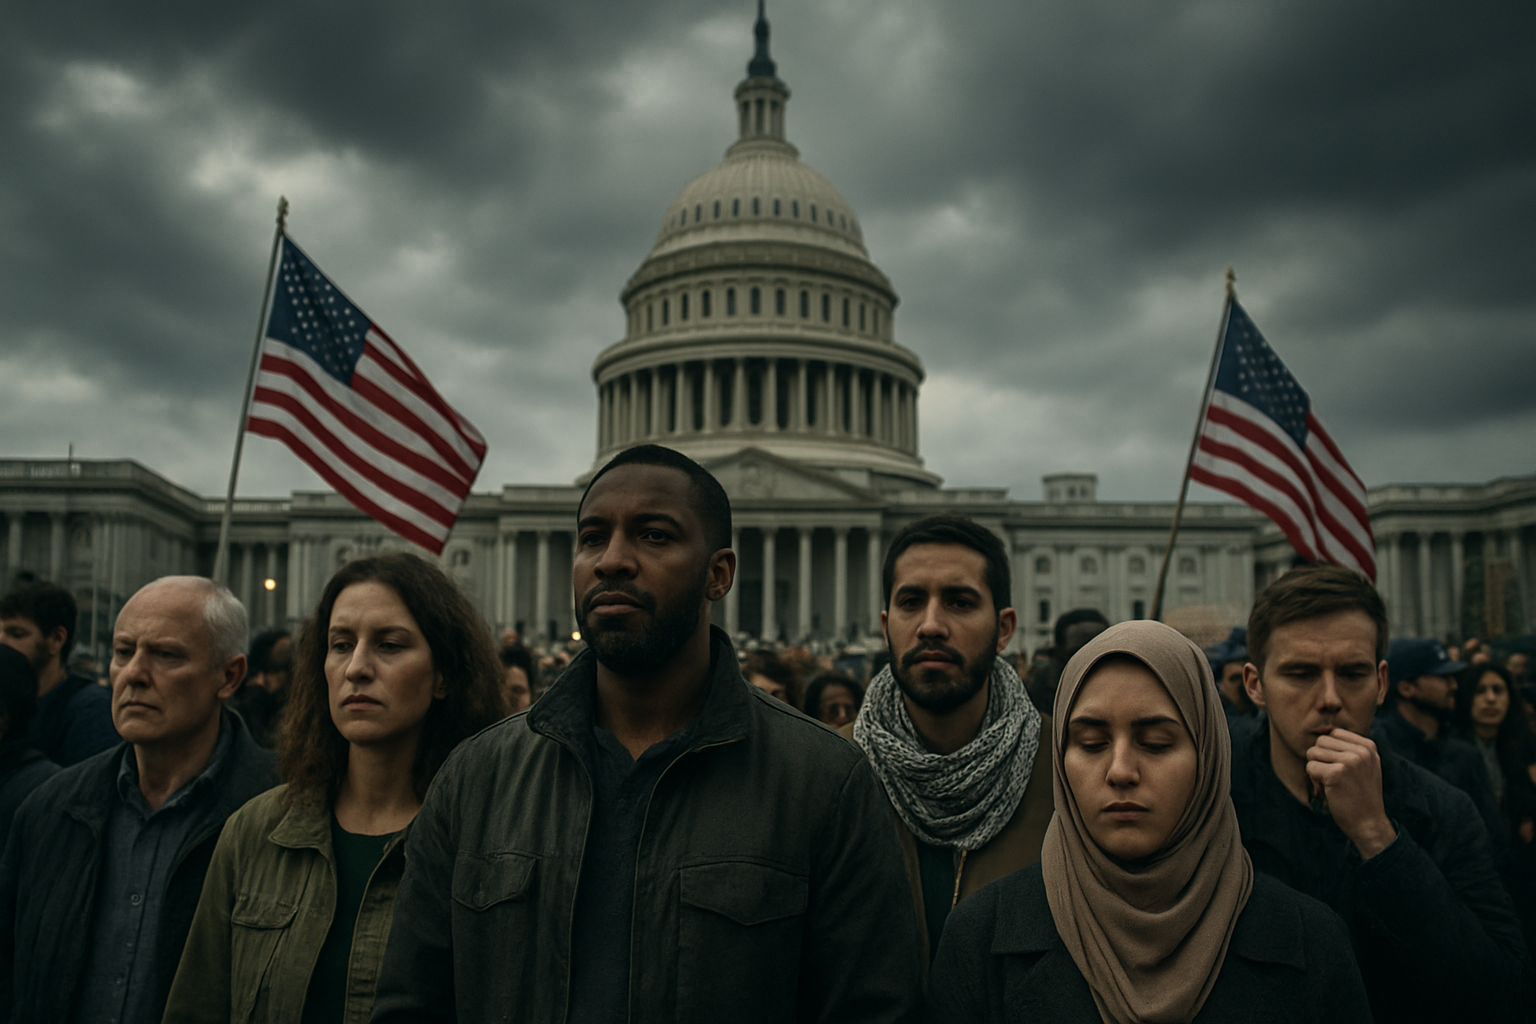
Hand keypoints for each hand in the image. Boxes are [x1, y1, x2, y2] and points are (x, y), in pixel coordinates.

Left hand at [1306, 728, 1396, 859]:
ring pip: (1312, 753)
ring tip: (1332, 784)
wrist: (1369, 823)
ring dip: (1316, 770)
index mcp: (1368, 746)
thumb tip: (1323, 730)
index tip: (1342, 769)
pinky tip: (1328, 790)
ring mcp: (1350, 761)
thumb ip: (1349, 747)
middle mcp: (1361, 751)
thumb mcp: (1365, 765)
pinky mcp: (1336, 774)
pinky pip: (1310, 767)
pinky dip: (1314, 780)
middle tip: (1333, 778)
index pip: (1333, 734)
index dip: (1330, 752)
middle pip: (1320, 742)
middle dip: (1321, 759)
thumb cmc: (1361, 794)